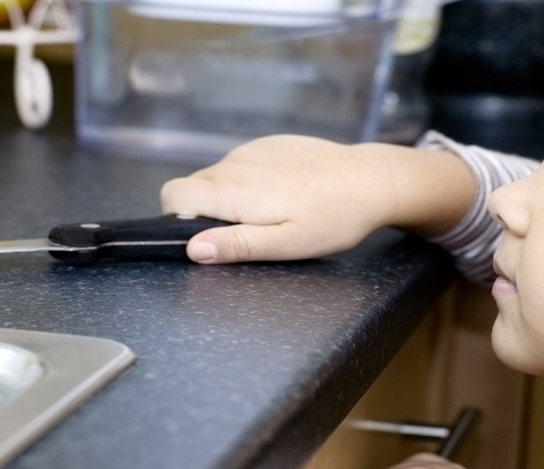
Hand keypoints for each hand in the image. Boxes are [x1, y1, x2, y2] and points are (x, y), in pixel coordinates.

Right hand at [160, 134, 473, 263]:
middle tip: (251, 232)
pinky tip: (285, 195)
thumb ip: (236, 246)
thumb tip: (193, 249)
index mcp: (233, 189)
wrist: (371, 180)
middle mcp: (235, 162)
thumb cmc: (333, 218)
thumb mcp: (286, 244)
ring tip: (274, 214)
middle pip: (193, 187)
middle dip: (208, 213)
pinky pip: (242, 166)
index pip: (172, 194)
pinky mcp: (269, 144)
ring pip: (217, 177)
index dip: (179, 218)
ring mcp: (252, 149)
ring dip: (231, 199)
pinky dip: (251, 183)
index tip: (209, 235)